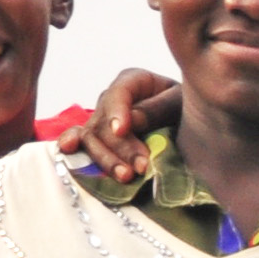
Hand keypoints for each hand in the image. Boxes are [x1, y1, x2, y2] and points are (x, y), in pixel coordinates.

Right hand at [63, 69, 179, 180]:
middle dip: (121, 146)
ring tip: (126, 176)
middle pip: (104, 121)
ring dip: (106, 158)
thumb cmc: (188, 108)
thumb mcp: (181, 103)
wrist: (190, 126)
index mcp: (133, 81)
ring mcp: (102, 119)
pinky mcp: (98, 139)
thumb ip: (158, 109)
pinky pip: (81, 141)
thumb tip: (131, 121)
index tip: (122, 130)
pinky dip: (73, 145)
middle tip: (141, 167)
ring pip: (92, 137)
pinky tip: (68, 149)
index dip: (117, 112)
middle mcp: (112, 98)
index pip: (118, 93)